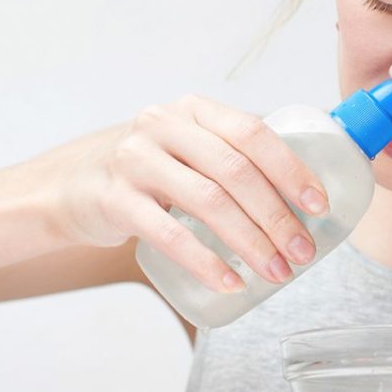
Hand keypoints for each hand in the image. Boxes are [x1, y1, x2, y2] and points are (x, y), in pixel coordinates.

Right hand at [52, 95, 327, 291]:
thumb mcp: (187, 148)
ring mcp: (135, 160)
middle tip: (302, 252)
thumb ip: (232, 158)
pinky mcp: (114, 199)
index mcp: (193, 110)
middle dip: (277, 216)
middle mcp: (163, 125)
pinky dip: (205, 262)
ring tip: (276, 272)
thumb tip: (306, 198)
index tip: (319, 205)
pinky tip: (231, 282)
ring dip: (251, 242)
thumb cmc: (149, 172)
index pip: (252, 132)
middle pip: (235, 171)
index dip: (291, 169)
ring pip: (208, 202)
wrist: (71, 187)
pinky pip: (169, 234)